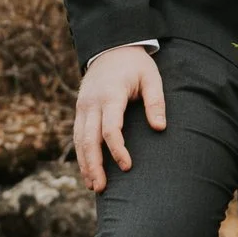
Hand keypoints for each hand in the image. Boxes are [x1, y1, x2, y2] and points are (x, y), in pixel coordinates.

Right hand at [74, 44, 165, 187]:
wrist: (111, 48)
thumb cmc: (135, 65)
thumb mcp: (151, 77)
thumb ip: (156, 101)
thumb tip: (160, 128)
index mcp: (110, 94)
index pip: (110, 128)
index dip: (117, 149)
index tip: (128, 166)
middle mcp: (92, 103)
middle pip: (89, 139)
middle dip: (94, 165)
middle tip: (102, 188)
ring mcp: (83, 107)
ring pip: (79, 140)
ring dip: (85, 164)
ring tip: (94, 187)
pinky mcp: (80, 110)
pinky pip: (78, 136)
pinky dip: (82, 155)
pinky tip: (88, 171)